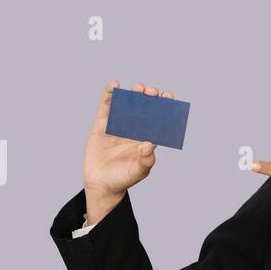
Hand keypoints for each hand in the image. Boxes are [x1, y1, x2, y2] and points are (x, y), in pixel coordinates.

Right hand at [82, 80, 173, 221]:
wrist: (101, 184)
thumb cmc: (123, 179)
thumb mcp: (138, 173)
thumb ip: (146, 161)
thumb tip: (149, 144)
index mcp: (147, 137)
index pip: (159, 119)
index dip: (165, 106)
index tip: (168, 96)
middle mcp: (134, 128)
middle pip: (144, 107)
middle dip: (149, 97)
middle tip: (151, 92)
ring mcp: (118, 124)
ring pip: (127, 103)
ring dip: (133, 93)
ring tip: (138, 89)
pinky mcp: (102, 124)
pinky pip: (106, 105)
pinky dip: (109, 93)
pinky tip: (114, 85)